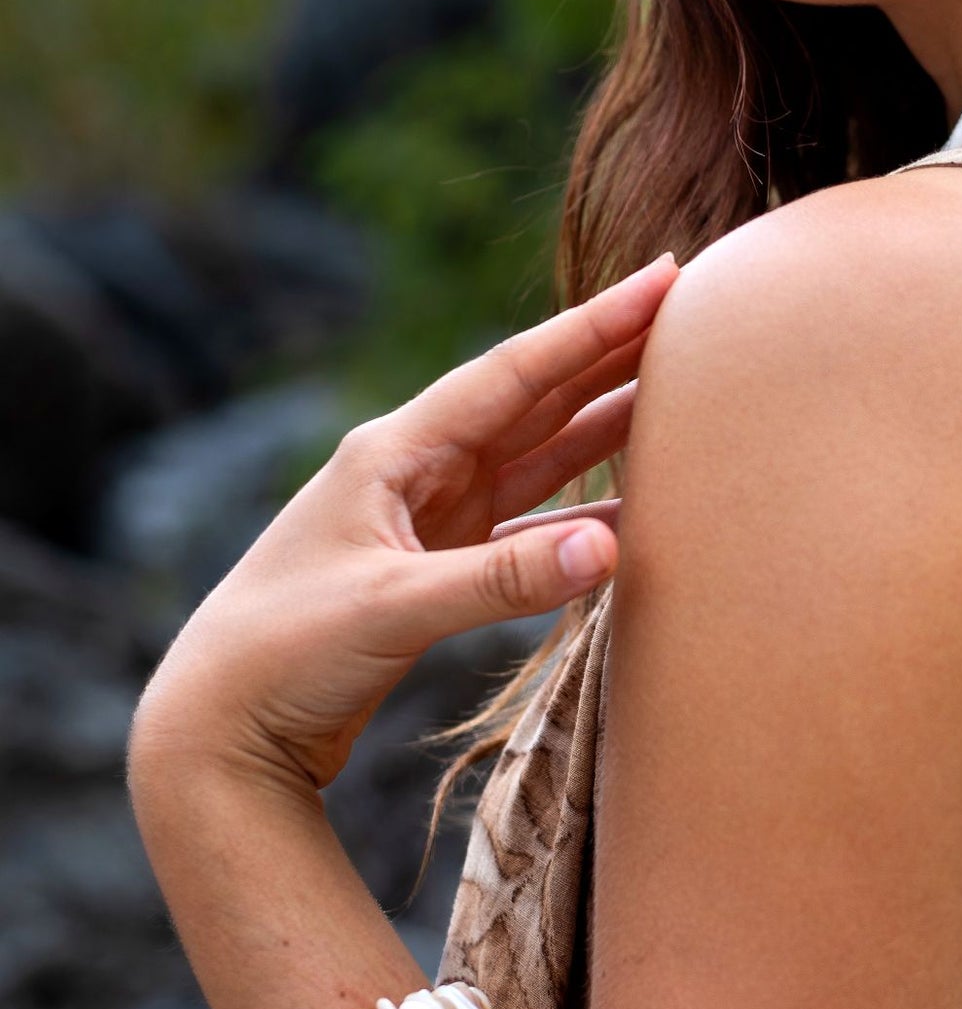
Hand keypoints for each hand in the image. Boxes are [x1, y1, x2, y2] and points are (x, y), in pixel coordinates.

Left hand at [131, 257, 677, 795]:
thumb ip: (500, 580)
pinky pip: (529, 529)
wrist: (220, 729)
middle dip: (612, 358)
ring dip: (604, 429)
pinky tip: (633, 514)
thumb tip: (610, 549)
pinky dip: (582, 518)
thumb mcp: (390, 608)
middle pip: (535, 402)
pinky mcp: (437, 573)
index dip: (594, 326)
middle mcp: (417, 473)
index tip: (664, 279)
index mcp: (395, 452)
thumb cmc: (282, 654)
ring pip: (538, 460)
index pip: (515, 373)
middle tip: (694, 314)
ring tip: (679, 394)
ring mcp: (429, 523)